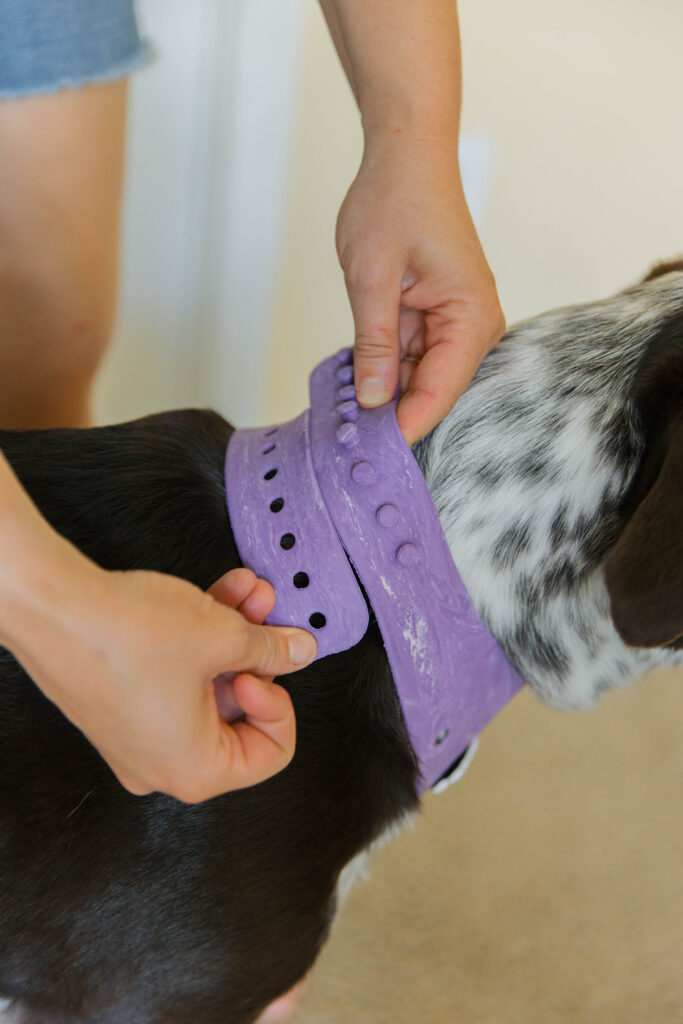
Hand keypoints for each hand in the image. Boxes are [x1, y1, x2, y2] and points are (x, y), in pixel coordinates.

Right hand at [4, 562, 315, 801]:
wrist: (54, 606)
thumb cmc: (124, 637)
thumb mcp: (223, 637)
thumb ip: (271, 649)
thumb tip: (297, 652)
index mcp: (194, 771)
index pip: (269, 754)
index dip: (280, 702)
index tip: (269, 666)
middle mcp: (163, 764)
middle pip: (238, 713)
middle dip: (257, 653)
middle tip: (268, 616)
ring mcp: (139, 734)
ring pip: (209, 684)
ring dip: (233, 635)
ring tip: (248, 593)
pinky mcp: (123, 701)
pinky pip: (178, 675)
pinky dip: (200, 638)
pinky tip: (220, 595)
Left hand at [336, 132, 504, 444]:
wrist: (407, 157)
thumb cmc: (395, 201)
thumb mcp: (371, 276)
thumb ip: (374, 344)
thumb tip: (372, 400)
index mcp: (470, 318)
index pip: (438, 394)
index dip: (402, 429)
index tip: (366, 459)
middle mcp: (474, 328)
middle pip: (431, 393)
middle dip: (390, 417)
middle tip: (344, 446)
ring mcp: (458, 325)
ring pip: (418, 381)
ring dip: (382, 396)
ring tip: (340, 419)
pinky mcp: (440, 320)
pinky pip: (411, 360)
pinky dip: (382, 372)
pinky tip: (351, 386)